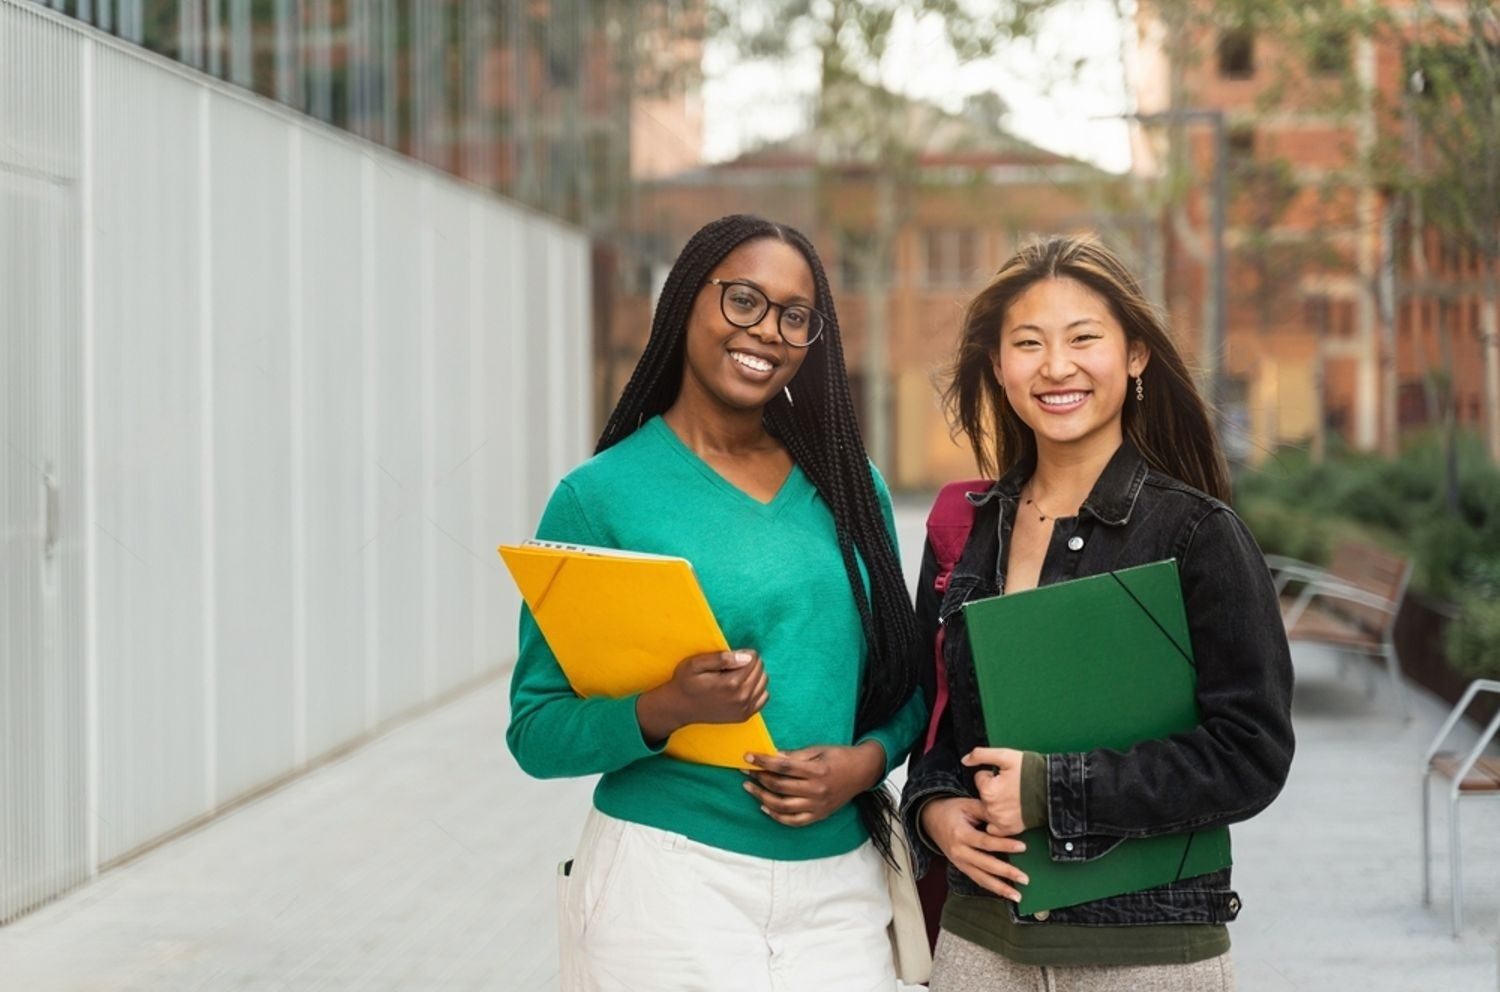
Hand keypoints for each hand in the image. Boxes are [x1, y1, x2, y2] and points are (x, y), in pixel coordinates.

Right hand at [636, 649, 767, 742]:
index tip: (732, 655)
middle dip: (750, 662)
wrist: (680, 707)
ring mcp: (744, 709)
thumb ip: (721, 658)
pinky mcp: (744, 716)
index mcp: (731, 683)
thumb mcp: (696, 664)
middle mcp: (741, 698)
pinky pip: (764, 697)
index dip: (744, 652)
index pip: (754, 659)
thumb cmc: (686, 682)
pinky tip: (743, 686)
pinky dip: (758, 689)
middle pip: (760, 670)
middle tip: (733, 664)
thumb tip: (747, 657)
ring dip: (755, 674)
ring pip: (764, 682)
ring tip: (737, 674)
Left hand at [741, 741, 884, 827]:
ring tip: (750, 788)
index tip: (748, 757)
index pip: (783, 766)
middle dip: (759, 777)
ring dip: (762, 797)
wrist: (862, 772)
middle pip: (780, 786)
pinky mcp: (819, 815)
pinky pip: (794, 821)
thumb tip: (772, 755)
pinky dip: (777, 816)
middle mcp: (816, 790)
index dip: (763, 761)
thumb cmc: (839, 757)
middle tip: (746, 770)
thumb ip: (795, 755)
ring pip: (782, 806)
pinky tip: (765, 807)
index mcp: (817, 770)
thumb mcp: (819, 749)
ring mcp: (817, 806)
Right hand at [919, 796, 1028, 901]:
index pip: (985, 842)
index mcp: (960, 834)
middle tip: (1025, 878)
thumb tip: (1008, 816)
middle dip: (1006, 872)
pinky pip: (977, 879)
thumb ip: (986, 811)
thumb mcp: (967, 805)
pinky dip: (991, 887)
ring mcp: (959, 862)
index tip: (1022, 847)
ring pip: (981, 878)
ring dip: (1000, 888)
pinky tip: (1004, 893)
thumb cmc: (951, 810)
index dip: (1004, 845)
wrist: (930, 820)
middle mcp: (959, 851)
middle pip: (985, 864)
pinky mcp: (961, 867)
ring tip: (1017, 896)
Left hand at [961, 746, 1025, 836]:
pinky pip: (995, 827)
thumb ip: (981, 755)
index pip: (980, 778)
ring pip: (988, 810)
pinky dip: (998, 821)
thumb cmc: (1032, 772)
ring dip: (995, 804)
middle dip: (993, 789)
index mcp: (988, 790)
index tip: (1005, 775)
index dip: (992, 774)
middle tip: (1010, 786)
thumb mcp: (1006, 756)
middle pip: (983, 795)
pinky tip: (1010, 811)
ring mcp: (1000, 821)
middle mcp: (991, 808)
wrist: (1055, 790)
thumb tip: (964, 760)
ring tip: (1011, 798)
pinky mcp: (1009, 829)